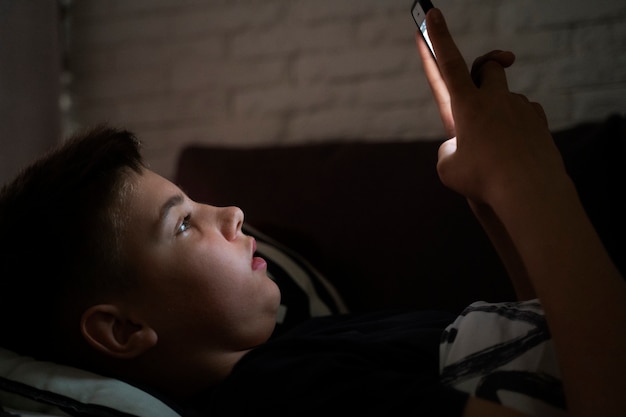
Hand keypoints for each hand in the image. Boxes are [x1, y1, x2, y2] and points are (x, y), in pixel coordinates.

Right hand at [415, 9, 562, 207]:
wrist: (529, 190)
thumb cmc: (482, 180)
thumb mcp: (448, 168)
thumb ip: (450, 149)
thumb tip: (464, 144)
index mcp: (466, 106)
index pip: (448, 64)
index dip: (437, 38)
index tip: (432, 13)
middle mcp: (494, 99)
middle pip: (488, 65)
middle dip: (483, 68)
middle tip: (478, 91)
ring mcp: (520, 107)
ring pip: (506, 96)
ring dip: (498, 112)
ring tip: (495, 147)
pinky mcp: (538, 119)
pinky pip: (525, 115)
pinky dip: (516, 127)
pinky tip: (514, 151)